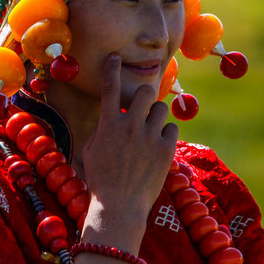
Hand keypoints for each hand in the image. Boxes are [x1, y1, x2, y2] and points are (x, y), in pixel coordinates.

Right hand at [82, 54, 177, 221]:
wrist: (119, 207)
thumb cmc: (100, 179)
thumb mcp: (92, 150)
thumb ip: (103, 128)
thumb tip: (113, 114)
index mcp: (108, 125)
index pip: (110, 88)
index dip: (113, 69)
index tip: (116, 57)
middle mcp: (130, 126)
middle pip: (145, 91)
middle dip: (144, 96)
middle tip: (142, 107)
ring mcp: (149, 137)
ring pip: (161, 109)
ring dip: (155, 116)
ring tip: (150, 131)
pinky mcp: (166, 150)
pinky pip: (171, 128)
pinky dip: (165, 134)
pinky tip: (158, 146)